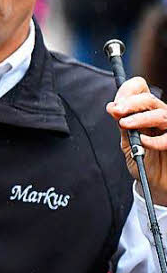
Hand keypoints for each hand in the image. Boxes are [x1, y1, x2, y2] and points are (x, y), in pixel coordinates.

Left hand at [107, 76, 166, 203]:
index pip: (141, 89)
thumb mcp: (127, 142)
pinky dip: (155, 140)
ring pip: (161, 114)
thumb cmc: (142, 160)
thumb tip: (112, 107)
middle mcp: (160, 116)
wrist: (153, 183)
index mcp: (146, 111)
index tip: (114, 104)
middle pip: (149, 99)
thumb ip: (122, 124)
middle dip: (130, 102)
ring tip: (125, 125)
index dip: (127, 92)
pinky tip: (143, 142)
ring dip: (140, 118)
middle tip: (116, 111)